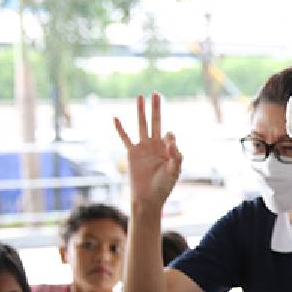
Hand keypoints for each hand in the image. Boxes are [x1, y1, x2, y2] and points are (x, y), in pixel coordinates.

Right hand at [114, 93, 182, 209]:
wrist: (148, 198)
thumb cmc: (163, 187)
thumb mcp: (174, 172)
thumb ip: (176, 157)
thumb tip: (171, 140)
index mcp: (167, 149)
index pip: (169, 135)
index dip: (170, 139)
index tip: (169, 148)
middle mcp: (155, 146)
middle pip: (155, 122)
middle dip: (156, 108)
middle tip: (156, 93)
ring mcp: (143, 148)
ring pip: (141, 125)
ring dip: (141, 111)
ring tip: (140, 96)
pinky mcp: (132, 153)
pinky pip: (125, 138)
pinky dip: (120, 129)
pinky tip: (116, 118)